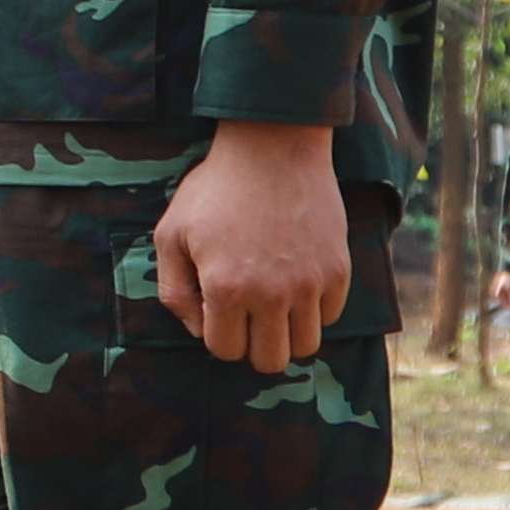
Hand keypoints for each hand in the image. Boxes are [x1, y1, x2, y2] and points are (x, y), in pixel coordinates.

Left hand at [153, 121, 350, 371]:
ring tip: (273, 305)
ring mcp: (310, 284)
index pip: (225, 350)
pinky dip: (313, 310)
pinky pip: (330, 317)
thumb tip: (197, 330)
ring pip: (305, 347)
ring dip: (286, 334)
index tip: (217, 309)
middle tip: (246, 315)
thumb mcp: (170, 234)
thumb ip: (173, 291)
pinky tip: (296, 283)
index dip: (217, 335)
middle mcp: (271, 294)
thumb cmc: (215, 190)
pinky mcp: (338, 270)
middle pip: (270, 361)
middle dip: (253, 345)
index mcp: (225, 288)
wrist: (273, 148)